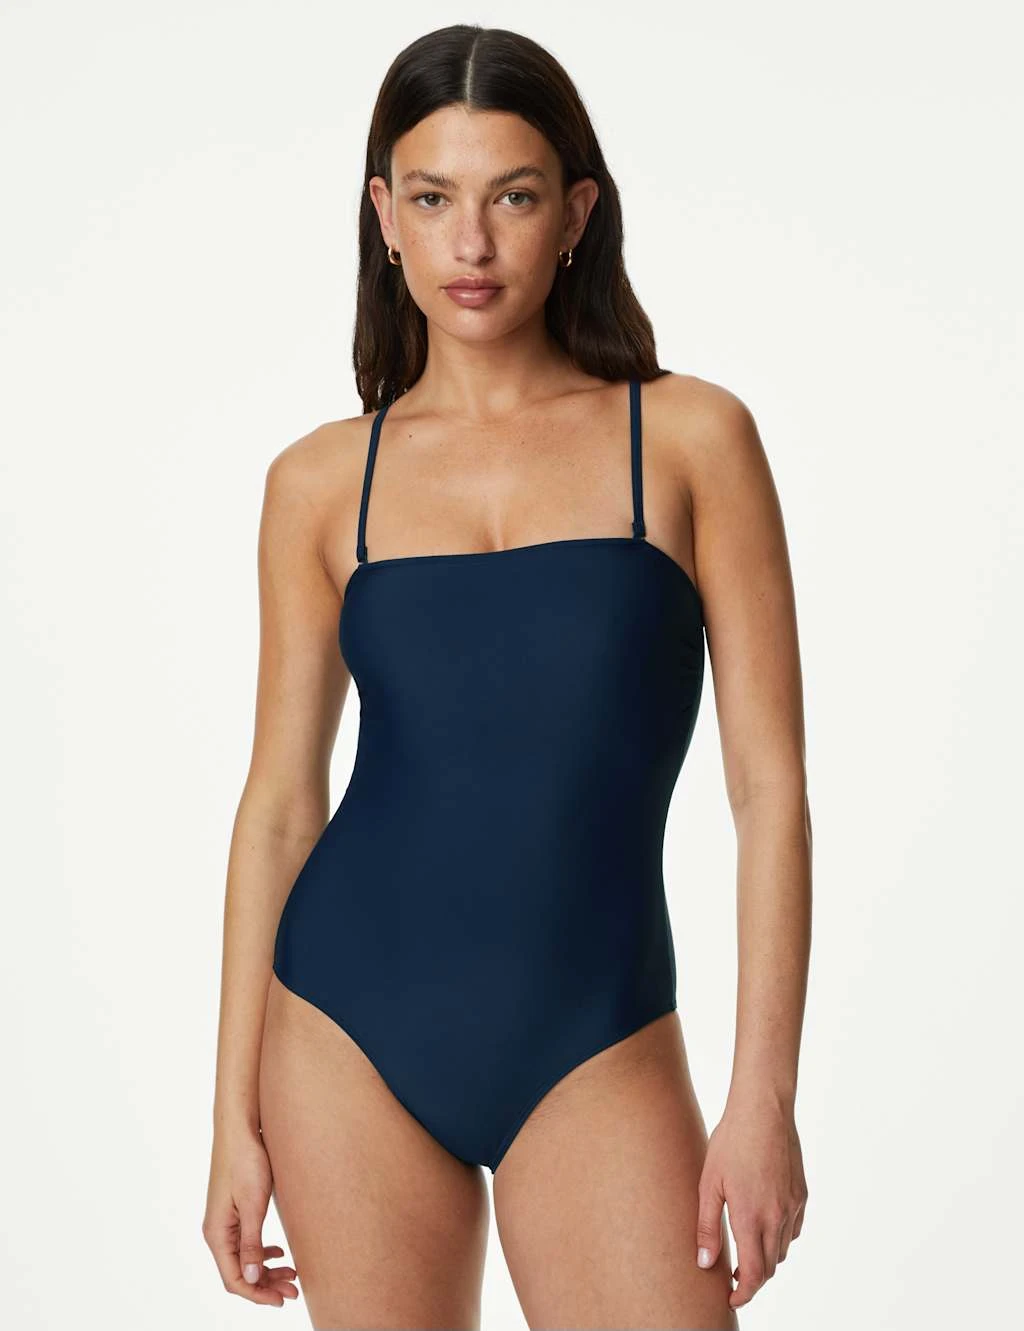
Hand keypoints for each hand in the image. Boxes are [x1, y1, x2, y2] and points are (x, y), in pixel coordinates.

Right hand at [202, 1127, 298, 1306]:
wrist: (241, 1128)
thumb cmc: (247, 1162)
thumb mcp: (253, 1205)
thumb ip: (251, 1244)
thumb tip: (250, 1280)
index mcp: (217, 1234)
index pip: (234, 1279)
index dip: (258, 1294)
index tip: (282, 1300)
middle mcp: (217, 1231)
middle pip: (239, 1272)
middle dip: (266, 1285)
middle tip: (294, 1290)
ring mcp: (225, 1221)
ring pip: (244, 1259)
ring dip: (265, 1270)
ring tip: (291, 1274)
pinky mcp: (234, 1211)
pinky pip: (246, 1243)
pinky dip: (262, 1253)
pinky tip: (279, 1253)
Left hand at [695, 1094, 807, 1311]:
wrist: (764, 1110)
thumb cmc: (730, 1142)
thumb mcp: (709, 1183)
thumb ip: (707, 1226)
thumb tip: (705, 1264)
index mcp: (751, 1218)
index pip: (754, 1274)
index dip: (744, 1293)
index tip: (732, 1298)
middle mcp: (777, 1217)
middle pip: (770, 1267)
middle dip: (753, 1279)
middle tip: (734, 1277)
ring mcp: (793, 1206)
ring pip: (783, 1250)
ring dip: (766, 1258)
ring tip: (746, 1250)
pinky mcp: (802, 1194)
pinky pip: (794, 1229)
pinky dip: (781, 1238)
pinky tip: (766, 1226)